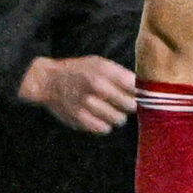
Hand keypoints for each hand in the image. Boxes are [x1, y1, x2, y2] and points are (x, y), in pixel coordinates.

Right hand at [18, 55, 135, 134]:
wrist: (47, 81)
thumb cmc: (78, 71)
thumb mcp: (98, 63)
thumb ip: (121, 74)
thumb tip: (145, 91)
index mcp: (103, 70)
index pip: (135, 87)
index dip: (138, 92)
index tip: (135, 93)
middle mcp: (96, 86)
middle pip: (130, 105)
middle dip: (128, 105)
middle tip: (119, 102)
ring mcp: (88, 104)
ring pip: (119, 120)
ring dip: (116, 116)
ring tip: (106, 109)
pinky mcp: (80, 119)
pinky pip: (104, 129)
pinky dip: (103, 125)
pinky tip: (96, 116)